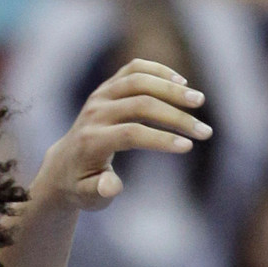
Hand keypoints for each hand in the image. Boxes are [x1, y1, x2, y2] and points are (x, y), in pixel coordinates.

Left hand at [32, 61, 212, 212]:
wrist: (62, 165)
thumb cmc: (81, 186)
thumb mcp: (88, 197)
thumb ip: (99, 191)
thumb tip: (111, 186)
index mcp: (91, 141)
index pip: (130, 134)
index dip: (160, 138)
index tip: (188, 146)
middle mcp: (95, 113)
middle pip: (140, 105)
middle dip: (176, 117)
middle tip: (205, 131)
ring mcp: (100, 96)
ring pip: (139, 80)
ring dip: (172, 89)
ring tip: (199, 101)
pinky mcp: (107, 86)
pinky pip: (134, 69)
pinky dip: (159, 71)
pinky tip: (181, 83)